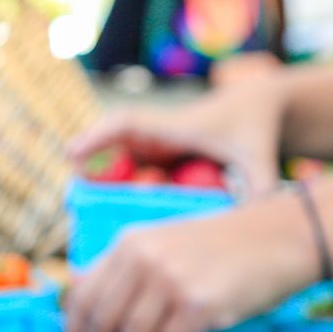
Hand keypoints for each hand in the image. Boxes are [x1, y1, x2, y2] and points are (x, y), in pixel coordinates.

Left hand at [65, 192, 317, 331]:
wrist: (282, 235)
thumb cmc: (222, 248)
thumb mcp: (165, 244)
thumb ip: (128, 271)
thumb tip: (87, 312)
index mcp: (128, 244)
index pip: (82, 296)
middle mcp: (142, 258)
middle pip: (100, 322)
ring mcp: (169, 280)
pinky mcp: (197, 305)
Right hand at [70, 79, 285, 198]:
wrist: (258, 112)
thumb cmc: (257, 131)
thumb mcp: (260, 158)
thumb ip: (261, 186)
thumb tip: (261, 214)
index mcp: (176, 128)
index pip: (129, 125)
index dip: (99, 138)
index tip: (72, 154)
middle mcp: (159, 137)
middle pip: (113, 145)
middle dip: (89, 164)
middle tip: (70, 191)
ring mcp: (155, 150)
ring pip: (116, 162)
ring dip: (97, 182)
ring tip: (80, 209)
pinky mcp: (157, 163)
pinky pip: (126, 175)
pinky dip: (112, 192)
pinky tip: (102, 219)